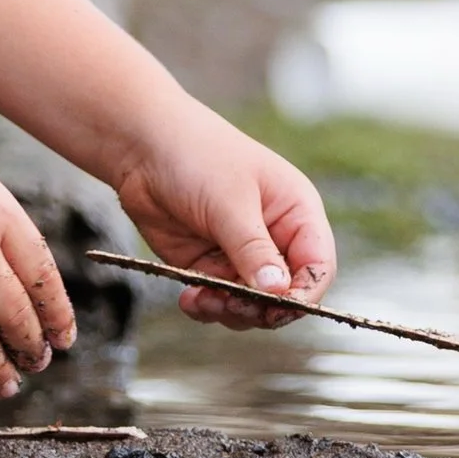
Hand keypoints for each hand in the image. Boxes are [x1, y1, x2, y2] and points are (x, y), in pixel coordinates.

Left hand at [111, 95, 336, 329]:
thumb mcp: (229, 201)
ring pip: (251, 305)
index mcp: (296, 214)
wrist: (141, 147)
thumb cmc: (196, 156)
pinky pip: (218, 300)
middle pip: (285, 295)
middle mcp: (274, 238)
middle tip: (232, 303)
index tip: (276, 309)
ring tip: (204, 299)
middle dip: (260, 308)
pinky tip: (190, 299)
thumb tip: (277, 292)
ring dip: (231, 311)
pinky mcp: (208, 265)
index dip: (303, 294)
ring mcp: (240, 255)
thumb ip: (253, 248)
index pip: (317, 267)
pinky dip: (207, 306)